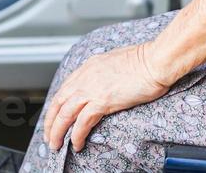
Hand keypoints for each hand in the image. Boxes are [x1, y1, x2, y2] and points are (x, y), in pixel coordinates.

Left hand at [43, 42, 170, 152]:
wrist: (155, 61)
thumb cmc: (144, 61)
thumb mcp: (116, 62)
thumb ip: (105, 73)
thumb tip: (104, 83)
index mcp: (89, 66)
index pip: (64, 89)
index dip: (56, 106)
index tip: (54, 118)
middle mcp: (86, 77)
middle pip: (59, 102)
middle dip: (50, 122)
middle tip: (49, 137)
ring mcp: (93, 88)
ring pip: (65, 114)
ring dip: (58, 132)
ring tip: (57, 145)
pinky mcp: (103, 100)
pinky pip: (83, 122)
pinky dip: (77, 135)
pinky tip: (77, 144)